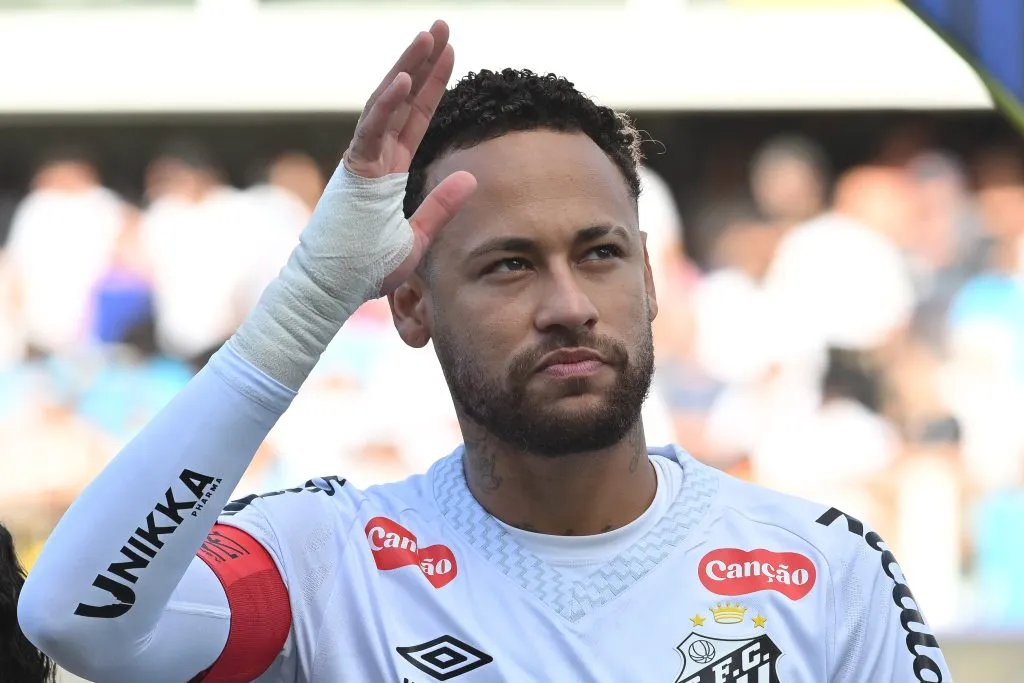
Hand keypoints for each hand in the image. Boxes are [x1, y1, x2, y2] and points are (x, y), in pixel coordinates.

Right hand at [344, 20, 476, 291]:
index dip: (434, 86)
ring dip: (408, 69)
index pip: (416, 119)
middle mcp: (375, 159)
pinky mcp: (352, 172)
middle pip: (403, 101)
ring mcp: (361, 163)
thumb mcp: (417, 237)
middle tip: (441, 26)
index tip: (450, 53)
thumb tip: (471, 176)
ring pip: (386, 105)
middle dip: (422, 62)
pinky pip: (370, 131)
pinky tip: (406, 77)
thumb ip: (441, 205)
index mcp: (389, 171)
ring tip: (428, 37)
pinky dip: (387, 104)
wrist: (332, 291)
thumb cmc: (366, 269)